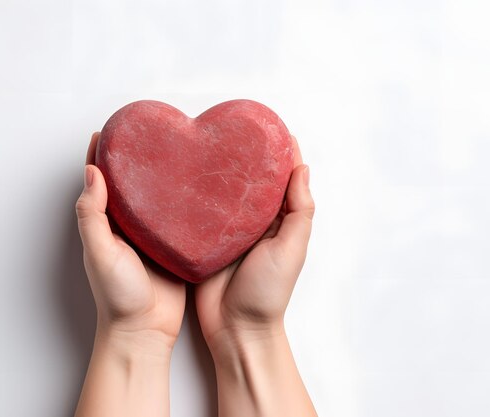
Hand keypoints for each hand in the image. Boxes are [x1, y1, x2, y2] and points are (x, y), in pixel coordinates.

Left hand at [75, 132, 185, 348]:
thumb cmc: (118, 296)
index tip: (107, 131)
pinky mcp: (173, 246)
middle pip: (128, 185)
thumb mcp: (100, 252)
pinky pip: (177, 218)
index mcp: (105, 225)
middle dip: (133, 160)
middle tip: (145, 134)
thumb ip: (92, 215)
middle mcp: (127, 227)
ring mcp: (150, 237)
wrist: (146, 329)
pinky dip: (182, 201)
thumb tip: (91, 172)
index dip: (99, 156)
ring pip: (154, 199)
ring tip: (172, 151)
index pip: (98, 182)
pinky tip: (194, 187)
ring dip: (159, 177)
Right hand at [194, 134, 316, 416]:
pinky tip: (187, 177)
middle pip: (252, 182)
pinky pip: (201, 213)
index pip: (282, 180)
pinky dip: (198, 196)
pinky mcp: (203, 241)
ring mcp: (228, 232)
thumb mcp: (291, 250)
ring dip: (221, 172)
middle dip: (246, 156)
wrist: (234, 328)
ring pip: (225, 194)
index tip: (272, 127)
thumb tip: (302, 168)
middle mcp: (254, 223)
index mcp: (279, 222)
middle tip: (234, 129)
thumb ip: (299, 211)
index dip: (279, 153)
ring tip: (209, 145)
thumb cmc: (267, 293)